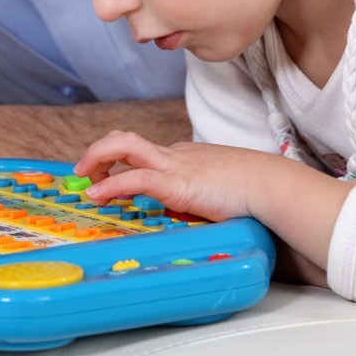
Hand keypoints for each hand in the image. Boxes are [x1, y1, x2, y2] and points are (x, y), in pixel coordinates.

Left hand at [74, 130, 284, 220]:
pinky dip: (112, 184)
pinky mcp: (179, 183)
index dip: (115, 159)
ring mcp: (176, 165)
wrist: (273, 186)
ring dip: (96, 157)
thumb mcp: (215, 193)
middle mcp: (176, 155)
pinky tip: (97, 195)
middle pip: (126, 140)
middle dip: (99, 152)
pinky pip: (137, 177)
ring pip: (125, 146)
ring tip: (82, 178)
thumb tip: (183, 214)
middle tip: (83, 172)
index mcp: (184, 157)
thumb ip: (195, 200)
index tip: (100, 175)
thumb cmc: (253, 193)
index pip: (141, 150)